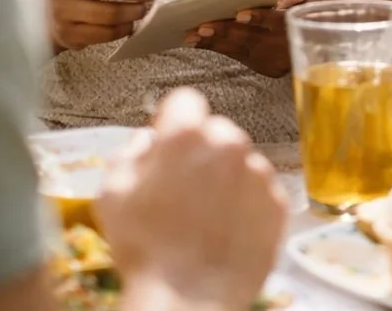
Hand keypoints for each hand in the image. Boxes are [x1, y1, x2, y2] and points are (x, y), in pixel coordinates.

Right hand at [97, 88, 285, 310]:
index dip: (172, 121)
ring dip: (225, 179)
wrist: (188, 299)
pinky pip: (260, 192)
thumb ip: (129, 154)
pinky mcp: (279, 202)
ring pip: (240, 163)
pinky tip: (225, 232)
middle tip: (183, 190)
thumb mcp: (112, 195)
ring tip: (204, 219)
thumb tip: (147, 140)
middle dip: (201, 153)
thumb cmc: (145, 248)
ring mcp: (259, 173)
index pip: (185, 101)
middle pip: (216, 133)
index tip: (167, 144)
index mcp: (187, 135)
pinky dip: (246, 205)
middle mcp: (230, 144)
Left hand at [185, 0, 330, 77]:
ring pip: (242, 51)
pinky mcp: (268, 69)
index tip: (241, 13)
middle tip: (200, 26)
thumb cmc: (314, 5)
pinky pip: (239, 58)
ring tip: (192, 35)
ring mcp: (276, 62)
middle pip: (253, 38)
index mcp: (299, 25)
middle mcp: (286, 47)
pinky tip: (200, 42)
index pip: (278, 22)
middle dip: (225, 32)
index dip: (260, 17)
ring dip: (215, 43)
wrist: (328, 34)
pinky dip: (219, 49)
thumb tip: (278, 1)